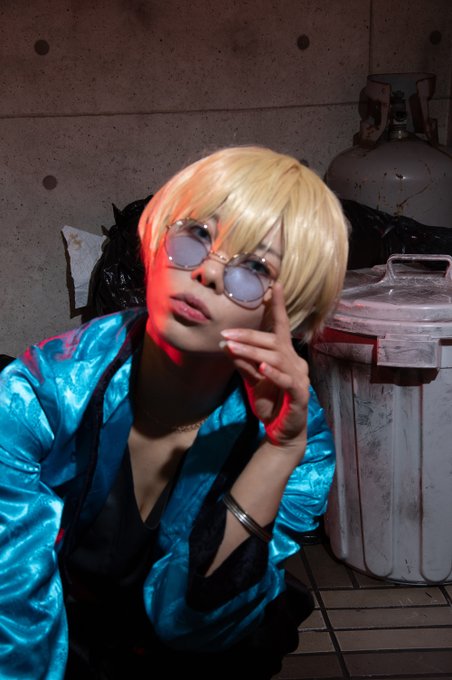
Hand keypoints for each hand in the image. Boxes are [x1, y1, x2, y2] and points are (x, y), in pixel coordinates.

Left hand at [220, 283, 309, 452]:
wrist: (282, 432)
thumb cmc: (270, 403)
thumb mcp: (252, 380)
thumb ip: (243, 363)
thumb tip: (227, 346)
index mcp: (285, 356)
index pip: (281, 327)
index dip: (277, 306)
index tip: (273, 285)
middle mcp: (295, 362)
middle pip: (273, 342)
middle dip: (248, 337)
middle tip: (225, 335)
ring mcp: (299, 378)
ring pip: (276, 358)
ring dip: (253, 352)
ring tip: (232, 349)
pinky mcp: (299, 395)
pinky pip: (287, 381)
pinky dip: (274, 373)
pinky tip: (262, 367)